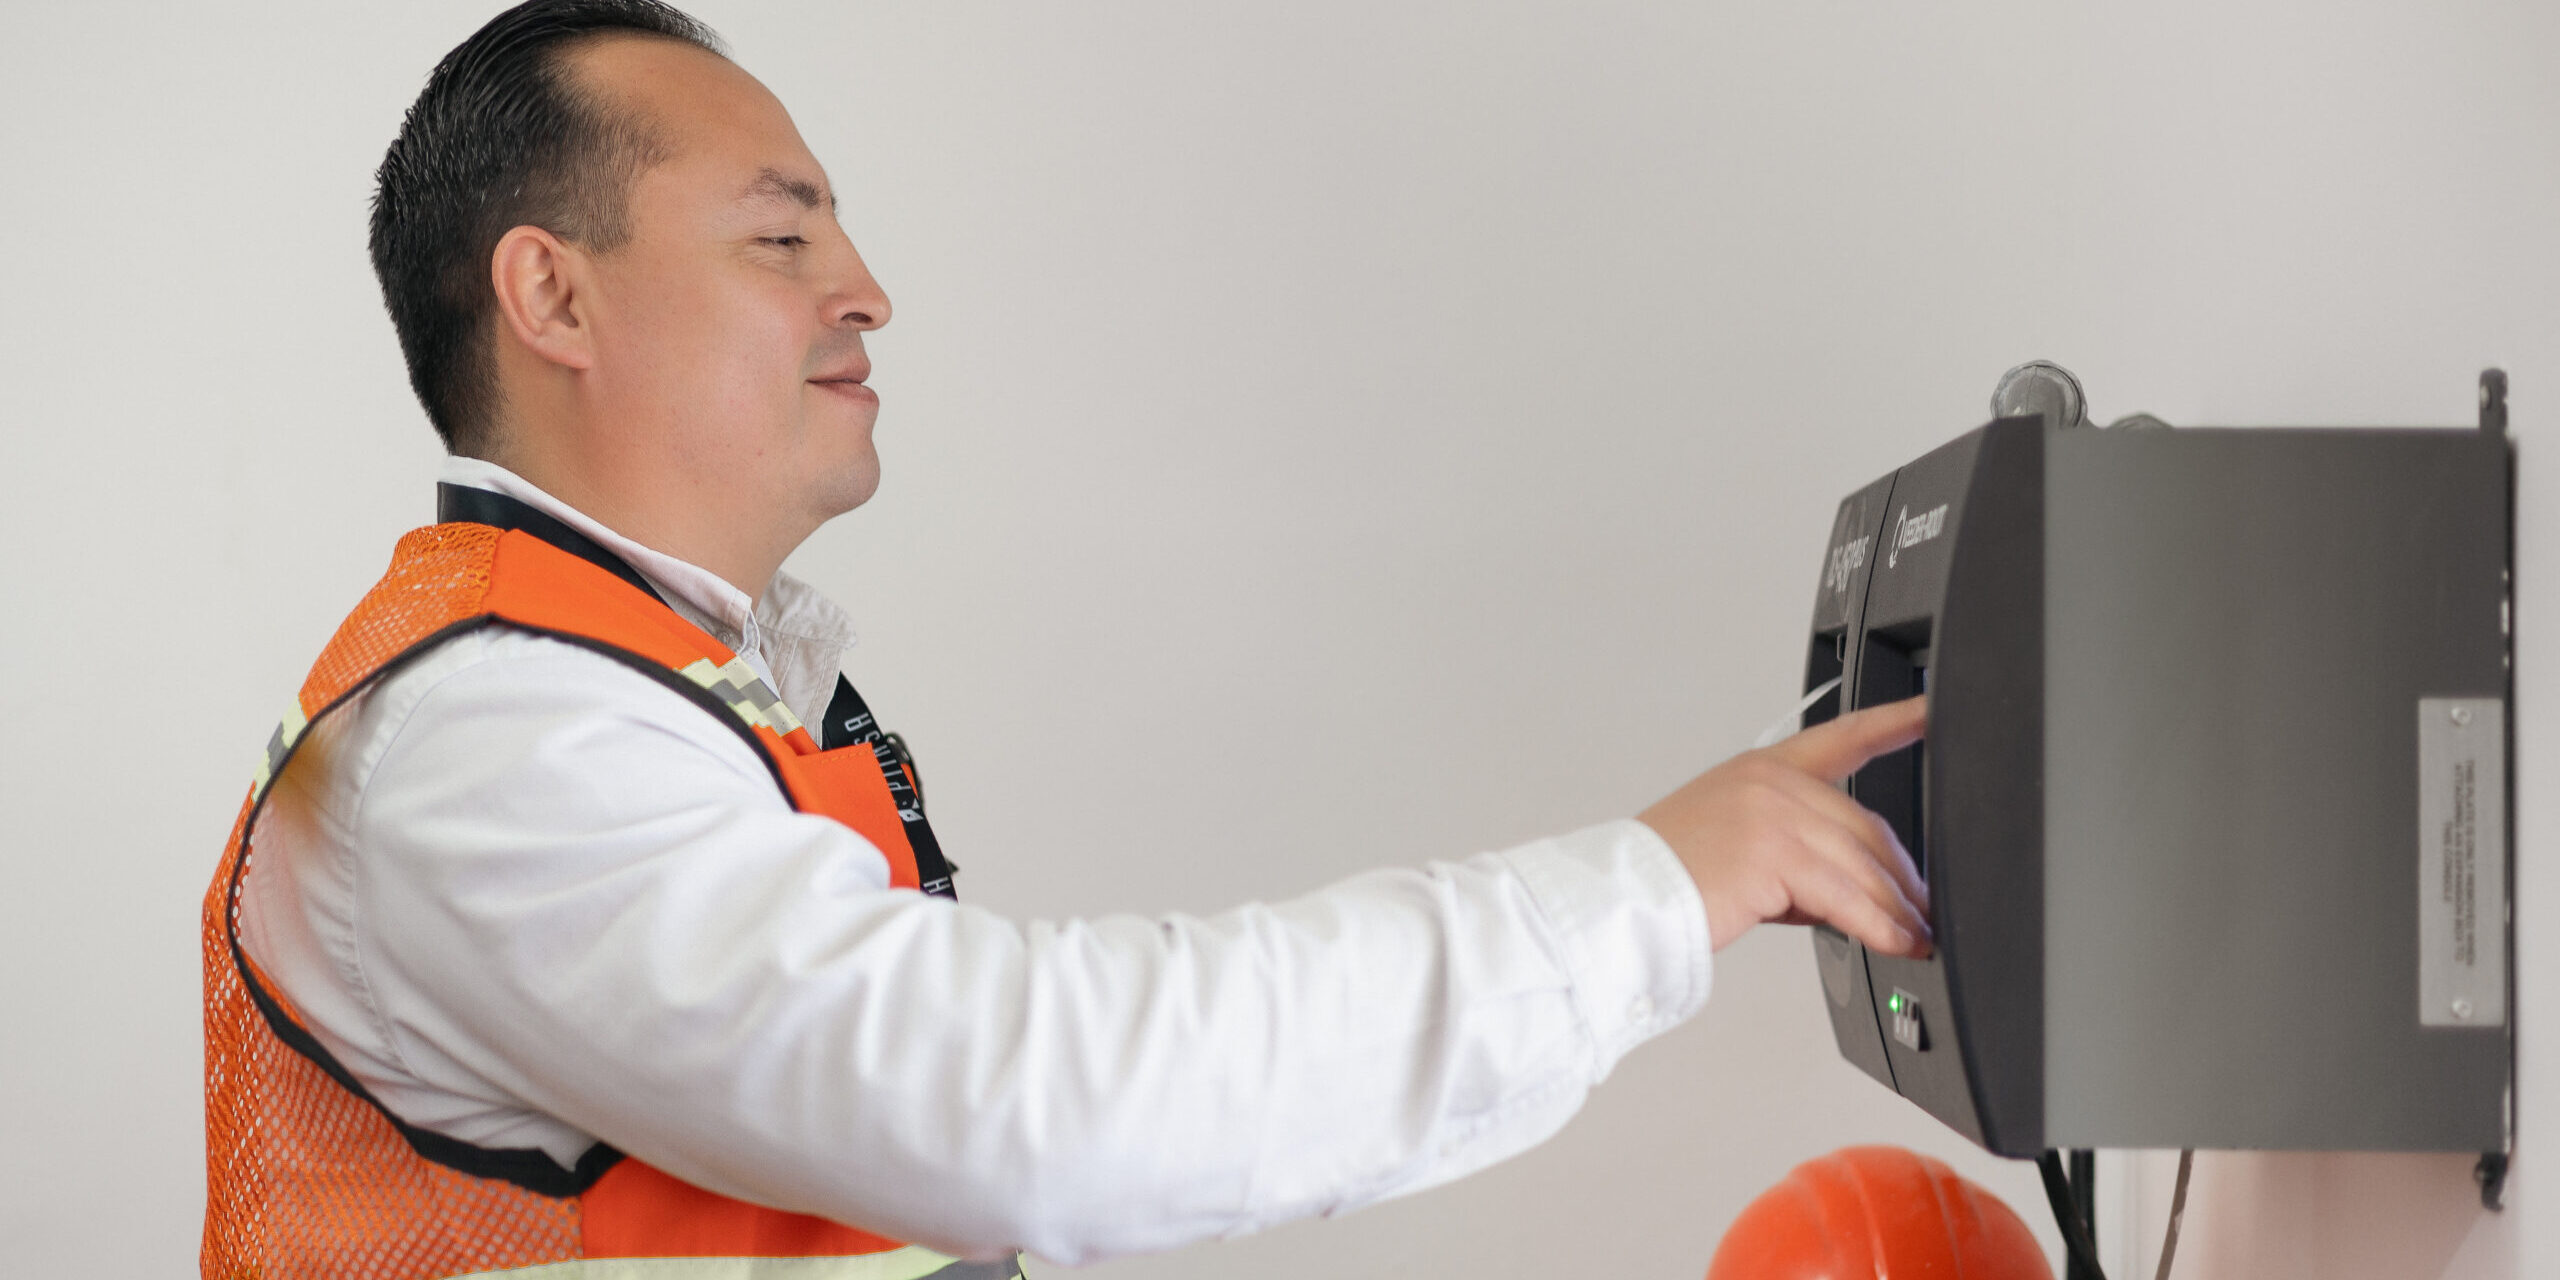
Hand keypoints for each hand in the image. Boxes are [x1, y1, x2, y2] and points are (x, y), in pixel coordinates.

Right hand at [1637, 696, 1930, 956]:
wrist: (1620, 897)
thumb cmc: (1667, 879)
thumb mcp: (1737, 843)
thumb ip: (1796, 850)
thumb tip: (1858, 898)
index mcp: (1762, 769)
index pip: (1843, 736)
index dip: (1895, 721)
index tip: (1929, 709)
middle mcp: (1771, 780)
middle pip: (1866, 825)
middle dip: (1903, 876)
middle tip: (1924, 911)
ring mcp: (1772, 811)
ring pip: (1862, 863)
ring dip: (1898, 909)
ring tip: (1916, 938)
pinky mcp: (1774, 852)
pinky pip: (1846, 896)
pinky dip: (1879, 926)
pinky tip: (1894, 942)